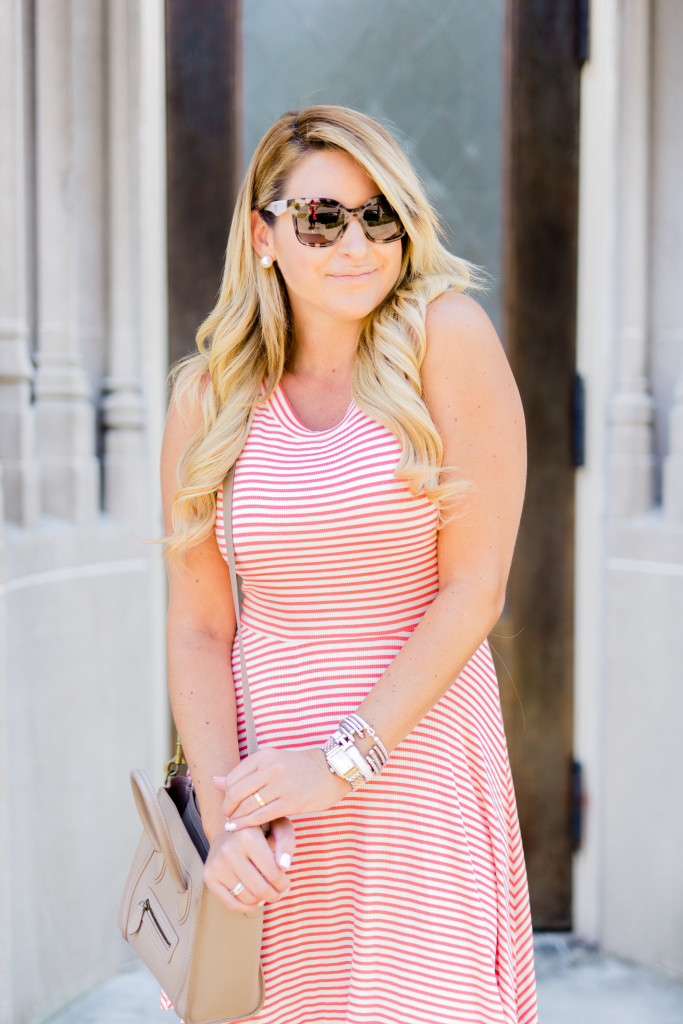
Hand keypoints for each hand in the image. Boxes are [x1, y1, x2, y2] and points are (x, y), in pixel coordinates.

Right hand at [203, 816, 294, 913]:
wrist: (227, 829)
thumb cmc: (259, 830)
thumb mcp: (278, 827)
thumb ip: (286, 843)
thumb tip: (284, 866)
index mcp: (247, 836)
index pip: (273, 873)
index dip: (283, 884)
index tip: (285, 884)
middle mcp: (229, 850)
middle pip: (260, 889)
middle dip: (274, 895)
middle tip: (278, 892)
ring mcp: (217, 865)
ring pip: (247, 898)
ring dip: (261, 900)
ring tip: (265, 891)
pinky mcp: (209, 877)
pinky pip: (231, 904)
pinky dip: (246, 906)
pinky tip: (254, 898)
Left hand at [212, 747, 349, 831]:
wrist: (331, 770)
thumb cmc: (299, 767)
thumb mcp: (272, 762)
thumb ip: (244, 773)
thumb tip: (215, 781)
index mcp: (265, 755)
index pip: (233, 777)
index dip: (225, 794)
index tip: (226, 804)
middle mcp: (271, 767)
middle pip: (236, 792)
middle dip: (228, 808)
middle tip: (227, 817)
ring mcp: (282, 784)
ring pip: (248, 805)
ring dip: (236, 818)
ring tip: (233, 825)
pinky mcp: (292, 801)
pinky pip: (262, 815)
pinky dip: (248, 824)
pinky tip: (243, 828)